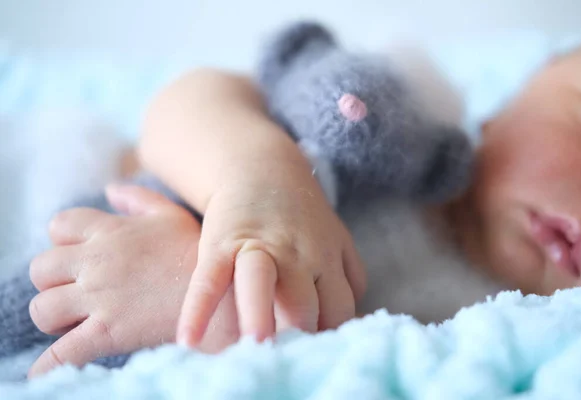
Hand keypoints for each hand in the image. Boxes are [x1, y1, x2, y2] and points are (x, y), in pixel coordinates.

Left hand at [27, 185, 238, 376]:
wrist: (223, 295)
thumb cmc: (198, 254)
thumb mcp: (172, 215)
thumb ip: (138, 198)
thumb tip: (110, 189)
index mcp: (111, 230)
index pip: (60, 225)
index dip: (62, 240)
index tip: (78, 255)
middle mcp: (98, 261)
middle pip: (41, 268)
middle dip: (52, 281)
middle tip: (74, 291)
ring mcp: (100, 298)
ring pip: (43, 308)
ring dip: (53, 317)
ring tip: (72, 321)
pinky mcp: (107, 333)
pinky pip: (62, 353)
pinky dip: (49, 365)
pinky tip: (47, 371)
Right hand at [177, 166, 365, 347]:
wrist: (260, 166)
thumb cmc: (298, 214)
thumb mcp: (334, 236)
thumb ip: (349, 273)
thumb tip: (350, 316)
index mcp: (326, 260)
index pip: (338, 310)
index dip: (330, 338)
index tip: (319, 360)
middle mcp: (297, 256)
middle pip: (306, 302)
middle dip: (299, 334)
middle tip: (286, 363)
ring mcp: (259, 246)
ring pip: (263, 282)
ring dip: (260, 314)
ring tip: (255, 346)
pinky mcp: (221, 240)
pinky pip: (210, 276)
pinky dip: (198, 306)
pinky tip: (188, 338)